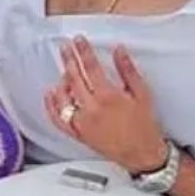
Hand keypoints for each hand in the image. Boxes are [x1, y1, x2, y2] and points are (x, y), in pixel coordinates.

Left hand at [44, 36, 169, 173]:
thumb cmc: (144, 126)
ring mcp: (83, 123)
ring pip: (63, 97)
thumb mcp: (142, 94)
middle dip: (69, 59)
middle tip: (65, 48)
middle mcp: (92, 109)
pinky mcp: (79, 135)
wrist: (142, 154)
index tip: (78, 41)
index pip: (91, 68)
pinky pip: (58, 120)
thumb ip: (128, 70)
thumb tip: (119, 50)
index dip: (83, 51)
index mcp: (108, 97)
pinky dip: (51, 106)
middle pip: (74, 78)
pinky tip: (50, 94)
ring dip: (61, 81)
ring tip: (64, 70)